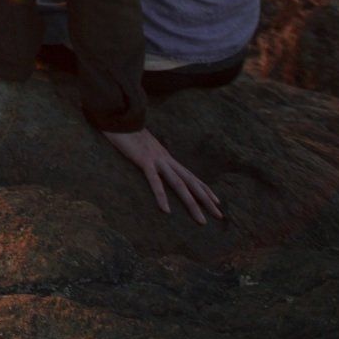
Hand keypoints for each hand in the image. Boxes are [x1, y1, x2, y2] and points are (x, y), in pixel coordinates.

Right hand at [99, 127, 223, 224]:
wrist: (118, 117)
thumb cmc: (125, 132)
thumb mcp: (141, 147)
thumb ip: (149, 156)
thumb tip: (152, 164)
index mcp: (166, 157)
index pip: (191, 175)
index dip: (205, 189)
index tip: (217, 202)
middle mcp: (166, 159)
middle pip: (191, 182)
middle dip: (206, 200)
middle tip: (220, 216)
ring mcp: (157, 159)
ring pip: (179, 184)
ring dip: (192, 203)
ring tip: (201, 221)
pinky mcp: (144, 160)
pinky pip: (154, 181)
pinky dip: (161, 196)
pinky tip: (166, 210)